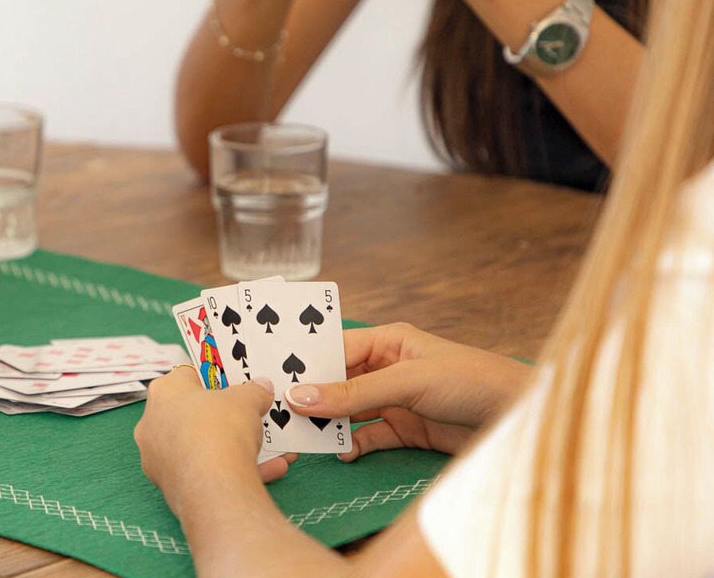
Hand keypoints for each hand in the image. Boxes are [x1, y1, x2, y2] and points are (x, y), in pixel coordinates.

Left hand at [135, 369, 298, 513]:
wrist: (214, 489)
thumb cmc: (220, 431)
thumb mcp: (246, 400)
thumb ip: (254, 391)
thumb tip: (261, 388)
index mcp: (163, 392)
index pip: (187, 375)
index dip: (214, 377)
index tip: (235, 384)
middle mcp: (152, 424)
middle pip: (194, 414)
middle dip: (226, 416)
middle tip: (251, 415)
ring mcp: (160, 458)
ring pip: (203, 447)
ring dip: (237, 446)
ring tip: (270, 447)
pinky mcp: (172, 487)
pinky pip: (207, 472)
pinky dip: (237, 469)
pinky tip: (271, 470)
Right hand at [284, 323, 530, 459]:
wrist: (520, 418)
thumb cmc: (472, 380)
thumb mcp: (407, 381)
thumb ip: (354, 392)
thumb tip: (301, 397)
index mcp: (388, 340)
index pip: (334, 348)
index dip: (305, 363)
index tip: (273, 379)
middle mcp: (387, 367)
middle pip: (337, 381)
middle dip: (312, 396)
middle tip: (280, 412)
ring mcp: (395, 400)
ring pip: (349, 411)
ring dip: (330, 424)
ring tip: (305, 437)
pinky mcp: (406, 429)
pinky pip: (368, 436)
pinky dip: (353, 445)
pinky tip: (342, 453)